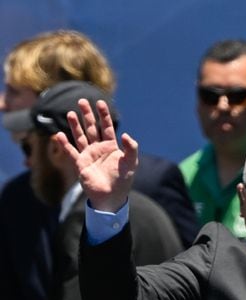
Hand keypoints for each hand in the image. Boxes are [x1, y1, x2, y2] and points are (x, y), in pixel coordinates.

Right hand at [56, 98, 137, 212]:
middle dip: (87, 115)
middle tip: (82, 101)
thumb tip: (125, 135)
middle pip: (92, 128)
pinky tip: (59, 135)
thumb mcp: (131, 163)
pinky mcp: (80, 164)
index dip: (104, 115)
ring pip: (80, 136)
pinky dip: (64, 144)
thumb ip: (131, 148)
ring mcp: (88, 155)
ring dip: (75, 125)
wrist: (111, 197)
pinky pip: (71, 152)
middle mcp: (98, 148)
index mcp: (111, 146)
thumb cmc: (123, 180)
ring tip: (71, 113)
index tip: (100, 102)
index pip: (107, 127)